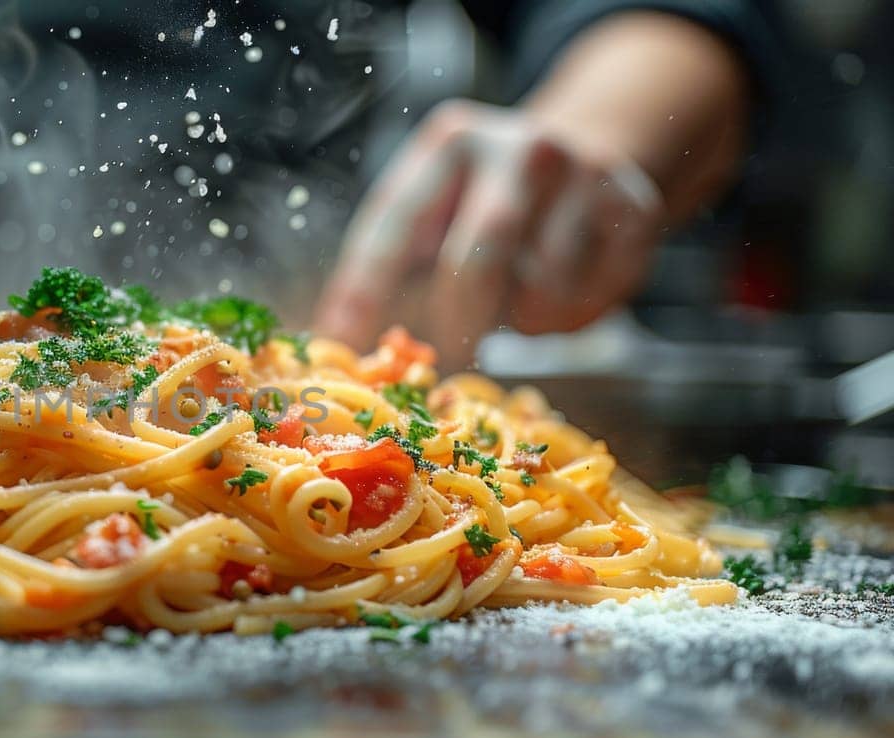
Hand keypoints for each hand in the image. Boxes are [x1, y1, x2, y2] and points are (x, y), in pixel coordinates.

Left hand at [314, 99, 663, 366]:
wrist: (590, 154)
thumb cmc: (487, 200)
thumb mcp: (436, 211)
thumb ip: (395, 269)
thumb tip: (342, 344)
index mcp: (449, 144)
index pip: (394, 227)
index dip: (363, 293)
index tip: (341, 345)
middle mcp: (520, 148)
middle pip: (474, 263)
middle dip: (453, 324)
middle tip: (446, 355)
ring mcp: (585, 175)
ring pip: (539, 292)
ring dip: (519, 319)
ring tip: (517, 292)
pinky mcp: (634, 212)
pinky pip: (588, 301)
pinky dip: (564, 319)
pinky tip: (561, 287)